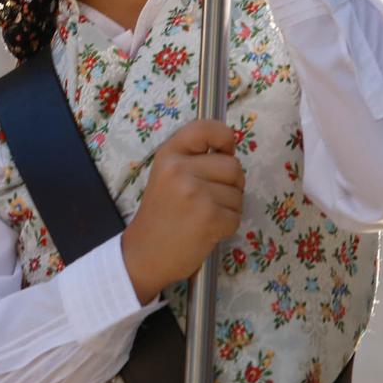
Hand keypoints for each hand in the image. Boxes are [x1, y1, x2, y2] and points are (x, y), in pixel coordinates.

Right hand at [120, 119, 244, 302]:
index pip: (205, 128)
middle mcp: (180, 169)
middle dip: (231, 183)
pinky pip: (236, 215)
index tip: (225, 150)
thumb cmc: (160, 215)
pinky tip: (207, 231)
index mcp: (168, 155)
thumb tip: (230, 148)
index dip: (224, 136)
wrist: (144, 255)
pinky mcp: (209, 218)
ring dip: (229, 207)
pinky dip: (227, 226)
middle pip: (233, 165)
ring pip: (238, 193)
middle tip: (208, 199)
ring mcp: (196, 194)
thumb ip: (193, 159)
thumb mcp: (166, 176)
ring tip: (203, 216)